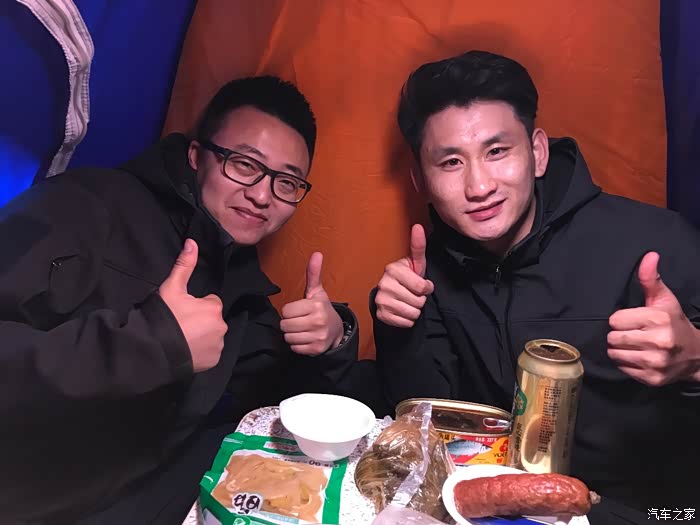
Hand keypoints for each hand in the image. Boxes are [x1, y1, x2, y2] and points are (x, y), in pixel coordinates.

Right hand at [159, 239, 227, 372]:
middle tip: (180, 325)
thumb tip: (192, 242)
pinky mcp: (214, 360)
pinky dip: (201, 351)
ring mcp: (219, 345)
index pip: (210, 301)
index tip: (181, 311)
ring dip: (202, 336)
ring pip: (212, 335)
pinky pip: (210, 352)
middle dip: (200, 320)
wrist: (155, 350)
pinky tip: (186, 350)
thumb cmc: (165, 316)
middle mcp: (222, 326)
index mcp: (214, 307)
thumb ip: (184, 265)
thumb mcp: (172, 288)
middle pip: (212, 319)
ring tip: (182, 338)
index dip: (195, 304)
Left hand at [280, 252, 343, 355]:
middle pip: (285, 325)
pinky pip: (294, 348)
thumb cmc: (321, 309)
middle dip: (289, 323)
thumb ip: (313, 273)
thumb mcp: (317, 292)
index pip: (286, 311)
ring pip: (288, 337)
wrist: (336, 330)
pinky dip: (297, 345)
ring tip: (302, 329)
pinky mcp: (316, 349)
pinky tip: (305, 338)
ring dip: (292, 334)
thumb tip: (317, 253)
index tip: (299, 311)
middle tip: (299, 320)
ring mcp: (318, 336)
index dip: (290, 311)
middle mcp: (318, 321)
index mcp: (316, 305)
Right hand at [375, 224, 434, 327]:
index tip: (421, 285)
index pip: (422, 287)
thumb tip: (418, 226)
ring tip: (407, 302)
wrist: (390, 296)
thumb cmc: (407, 279)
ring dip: (414, 310)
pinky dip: (407, 320)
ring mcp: (381, 300)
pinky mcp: (381, 314)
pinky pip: (406, 322)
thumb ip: (418, 246)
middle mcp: (384, 284)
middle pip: (419, 301)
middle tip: (412, 294)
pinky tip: (402, 311)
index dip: (426, 288)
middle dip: (420, 300)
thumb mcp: (415, 263)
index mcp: (393, 269)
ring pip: (413, 313)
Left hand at [608, 251, 699, 385]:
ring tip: (634, 345)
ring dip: (620, 349)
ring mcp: (655, 362)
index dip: (621, 319)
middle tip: (632, 333)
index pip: (615, 320)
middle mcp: (658, 342)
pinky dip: (626, 363)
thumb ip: (650, 279)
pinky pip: (622, 368)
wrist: (696, 354)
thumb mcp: (664, 300)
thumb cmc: (674, 322)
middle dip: (619, 334)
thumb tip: (649, 255)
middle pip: (613, 337)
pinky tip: (638, 357)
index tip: (632, 320)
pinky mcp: (652, 378)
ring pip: (615, 353)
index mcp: (658, 319)